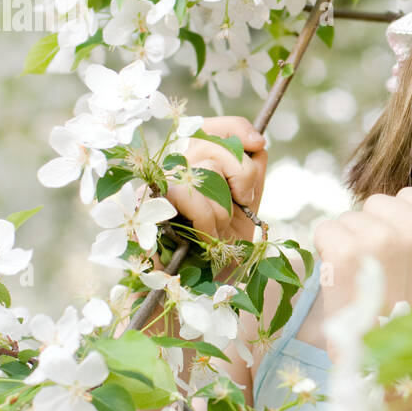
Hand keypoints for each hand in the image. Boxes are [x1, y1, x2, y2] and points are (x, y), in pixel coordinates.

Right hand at [164, 115, 267, 243]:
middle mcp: (177, 165)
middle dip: (242, 177)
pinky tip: (206, 239)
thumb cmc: (223, 245)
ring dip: (224, 209)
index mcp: (199, 162)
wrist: (200, 283)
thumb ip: (251, 172)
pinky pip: (192, 198)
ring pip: (209, 171)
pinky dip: (208, 221)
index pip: (214, 126)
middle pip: (217, 144)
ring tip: (218, 230)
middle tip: (240, 205)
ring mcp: (163, 181)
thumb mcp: (246, 205)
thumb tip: (258, 144)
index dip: (237, 128)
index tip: (258, 143)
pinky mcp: (153, 201)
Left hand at [314, 177, 411, 322]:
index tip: (409, 259)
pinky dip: (328, 251)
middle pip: (382, 202)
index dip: (405, 225)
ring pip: (354, 216)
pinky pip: (327, 228)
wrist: (391, 356)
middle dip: (378, 230)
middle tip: (385, 271)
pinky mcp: (348, 248)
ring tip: (367, 278)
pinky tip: (345, 277)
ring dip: (353, 241)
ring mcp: (385, 235)